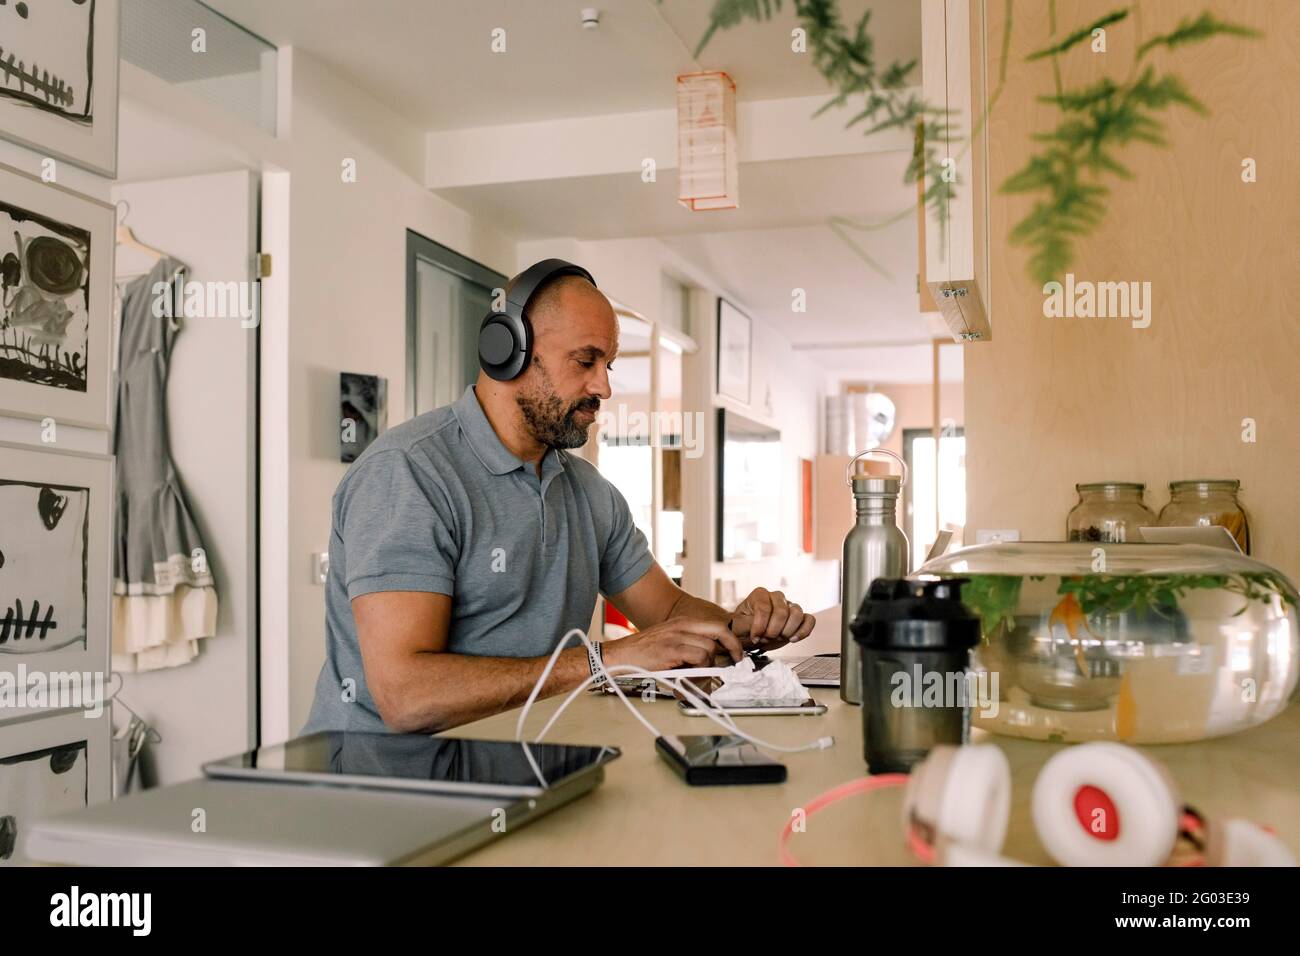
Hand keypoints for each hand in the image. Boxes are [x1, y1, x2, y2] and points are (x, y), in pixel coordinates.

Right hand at [602, 618, 743, 672]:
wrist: (621, 655)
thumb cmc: (644, 652)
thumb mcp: (669, 640)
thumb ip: (689, 644)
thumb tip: (712, 658)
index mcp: (683, 622)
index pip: (716, 624)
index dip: (730, 639)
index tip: (736, 652)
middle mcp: (682, 625)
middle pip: (719, 631)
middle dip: (733, 646)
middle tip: (736, 660)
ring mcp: (677, 636)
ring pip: (709, 647)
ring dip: (708, 663)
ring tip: (697, 671)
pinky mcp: (672, 649)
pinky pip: (699, 657)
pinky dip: (700, 667)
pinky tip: (689, 671)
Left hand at [730, 588, 815, 650]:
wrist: (750, 635)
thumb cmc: (743, 627)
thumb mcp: (738, 626)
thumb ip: (746, 624)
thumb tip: (755, 625)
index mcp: (760, 594)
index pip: (764, 608)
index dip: (760, 626)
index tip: (755, 637)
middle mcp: (776, 597)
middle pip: (782, 612)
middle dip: (773, 631)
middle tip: (765, 638)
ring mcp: (789, 606)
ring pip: (797, 614)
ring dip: (786, 631)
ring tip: (777, 638)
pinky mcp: (799, 617)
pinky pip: (810, 620)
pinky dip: (803, 631)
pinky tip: (792, 639)